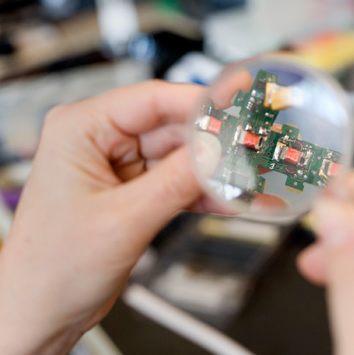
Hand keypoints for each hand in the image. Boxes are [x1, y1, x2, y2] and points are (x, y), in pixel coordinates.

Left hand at [0, 77, 249, 353]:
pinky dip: (203, 193)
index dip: (200, 102)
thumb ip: (176, 183)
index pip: (152, 100)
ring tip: (247, 181)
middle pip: (173, 129)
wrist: (44, 310)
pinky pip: (178, 183)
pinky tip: (230, 200)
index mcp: (81, 129)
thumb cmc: (51, 267)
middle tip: (251, 153)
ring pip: (181, 158)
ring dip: (214, 173)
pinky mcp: (136, 192)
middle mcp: (101, 141)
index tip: (239, 102)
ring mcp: (121, 167)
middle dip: (214, 145)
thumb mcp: (123, 220)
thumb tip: (218, 153)